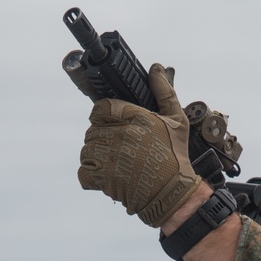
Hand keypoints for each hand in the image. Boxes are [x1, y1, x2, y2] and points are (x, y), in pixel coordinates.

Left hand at [78, 63, 201, 227]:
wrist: (172, 193)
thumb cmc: (175, 156)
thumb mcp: (176, 120)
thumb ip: (164, 92)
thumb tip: (157, 68)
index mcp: (134, 117)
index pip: (101, 107)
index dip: (105, 116)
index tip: (114, 125)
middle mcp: (119, 134)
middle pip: (93, 130)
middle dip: (104, 139)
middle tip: (121, 150)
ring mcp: (108, 156)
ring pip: (87, 150)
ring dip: (97, 158)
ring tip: (117, 164)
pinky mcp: (102, 177)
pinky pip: (84, 172)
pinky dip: (92, 177)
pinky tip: (109, 177)